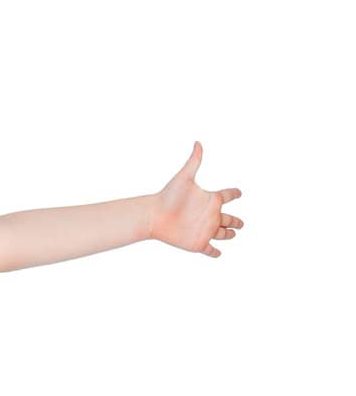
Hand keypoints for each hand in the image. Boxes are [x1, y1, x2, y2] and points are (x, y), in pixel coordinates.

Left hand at [149, 142, 243, 257]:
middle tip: (242, 223)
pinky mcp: (198, 243)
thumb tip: (198, 142)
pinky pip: (210, 250)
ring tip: (234, 234)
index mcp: (210, 198)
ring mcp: (205, 230)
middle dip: (236, 221)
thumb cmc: (167, 196)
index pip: (228, 195)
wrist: (154, 216)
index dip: (235, 194)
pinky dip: (215, 253)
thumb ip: (194, 161)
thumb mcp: (184, 178)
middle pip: (229, 218)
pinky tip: (219, 253)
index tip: (239, 193)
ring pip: (223, 234)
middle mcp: (209, 214)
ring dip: (229, 234)